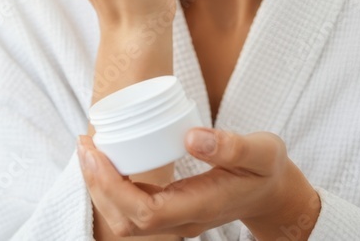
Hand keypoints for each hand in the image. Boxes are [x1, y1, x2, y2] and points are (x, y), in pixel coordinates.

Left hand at [76, 127, 321, 238]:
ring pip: (125, 221)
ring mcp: (175, 221)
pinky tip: (105, 160)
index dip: (113, 186)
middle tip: (84, 143)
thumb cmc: (266, 170)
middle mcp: (183, 221)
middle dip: (97, 185)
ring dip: (99, 187)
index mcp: (201, 207)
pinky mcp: (170, 212)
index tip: (96, 151)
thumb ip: (231, 146)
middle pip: (126, 221)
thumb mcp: (261, 152)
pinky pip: (132, 210)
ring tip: (88, 149)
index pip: (145, 212)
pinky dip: (111, 188)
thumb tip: (190, 137)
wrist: (275, 194)